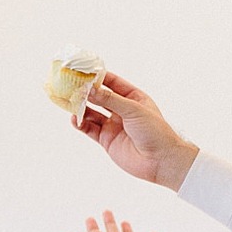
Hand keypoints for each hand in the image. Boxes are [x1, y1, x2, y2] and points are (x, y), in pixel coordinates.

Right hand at [73, 73, 198, 190]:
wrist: (160, 160)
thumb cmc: (155, 132)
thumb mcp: (133, 109)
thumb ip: (110, 99)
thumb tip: (90, 89)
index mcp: (133, 98)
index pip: (112, 83)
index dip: (98, 77)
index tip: (83, 70)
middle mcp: (122, 110)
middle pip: (100, 97)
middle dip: (86, 92)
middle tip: (71, 85)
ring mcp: (114, 125)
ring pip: (92, 113)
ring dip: (81, 108)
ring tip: (70, 102)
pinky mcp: (108, 140)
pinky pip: (90, 129)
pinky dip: (81, 124)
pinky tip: (74, 119)